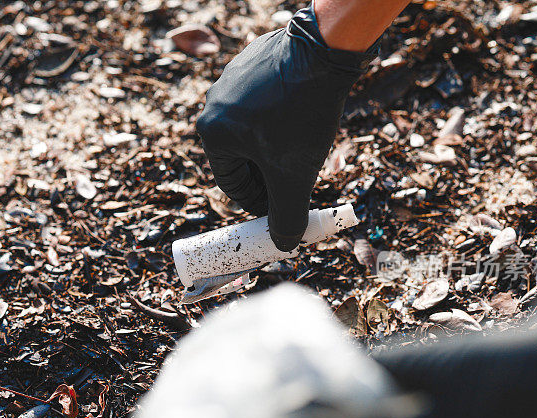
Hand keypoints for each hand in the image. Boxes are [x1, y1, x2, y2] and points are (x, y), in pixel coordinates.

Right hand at [196, 6, 375, 250]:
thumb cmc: (302, 114)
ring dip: (274, 145)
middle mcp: (213, 105)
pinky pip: (261, 103)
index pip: (232, 184)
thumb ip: (286, 214)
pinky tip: (301, 117)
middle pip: (241, 157)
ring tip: (302, 148)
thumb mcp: (295, 174)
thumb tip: (284, 244)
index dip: (259, 203)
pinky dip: (278, 117)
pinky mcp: (251, 63)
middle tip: (294, 182)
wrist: (324, 53)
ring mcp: (230, 79)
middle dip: (269, 173)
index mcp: (212, 133)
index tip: (280, 210)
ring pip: (252, 130)